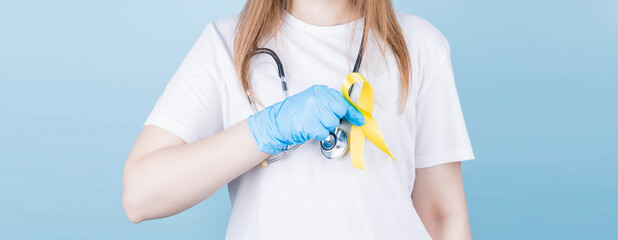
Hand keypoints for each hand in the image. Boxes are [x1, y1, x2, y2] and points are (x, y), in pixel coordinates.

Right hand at [248, 85, 364, 153]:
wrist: (276, 122)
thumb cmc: (293, 113)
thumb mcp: (311, 100)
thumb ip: (328, 103)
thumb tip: (346, 110)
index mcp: (319, 91)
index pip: (342, 100)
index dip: (353, 111)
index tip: (360, 118)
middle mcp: (318, 99)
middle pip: (340, 111)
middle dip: (336, 118)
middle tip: (325, 121)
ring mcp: (315, 112)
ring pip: (333, 123)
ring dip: (325, 127)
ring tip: (312, 123)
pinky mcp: (312, 125)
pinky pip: (325, 133)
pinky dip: (319, 134)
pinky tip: (309, 129)